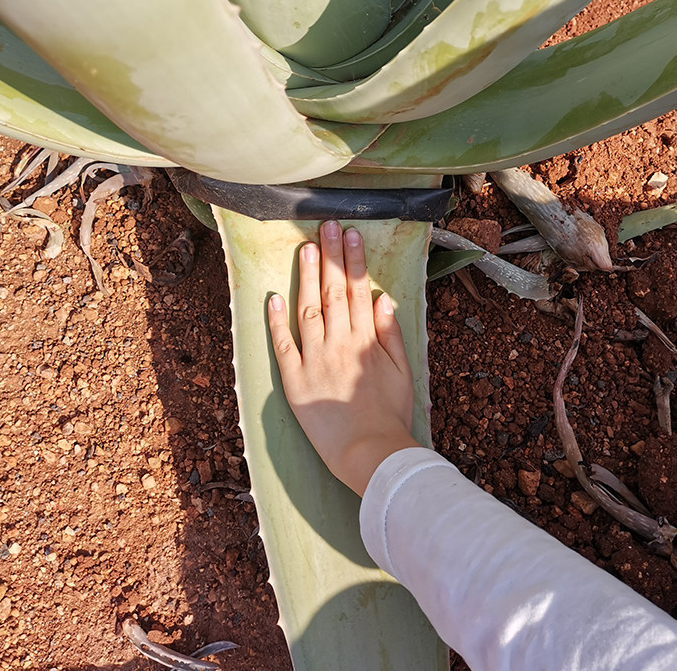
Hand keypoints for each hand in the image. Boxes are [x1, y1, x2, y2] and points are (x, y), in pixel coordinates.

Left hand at [267, 221, 419, 495]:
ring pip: (308, 309)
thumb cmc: (389, 414)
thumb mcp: (403, 371)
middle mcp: (340, 343)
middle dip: (330, 257)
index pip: (357, 291)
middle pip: (332, 292)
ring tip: (304, 247)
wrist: (369, 452)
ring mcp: (315, 360)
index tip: (350, 235)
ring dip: (305, 277)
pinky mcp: (294, 380)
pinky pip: (283, 345)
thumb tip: (382, 298)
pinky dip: (276, 321)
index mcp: (366, 340)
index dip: (353, 261)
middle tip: (326, 226)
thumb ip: (391, 333)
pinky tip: (273, 297)